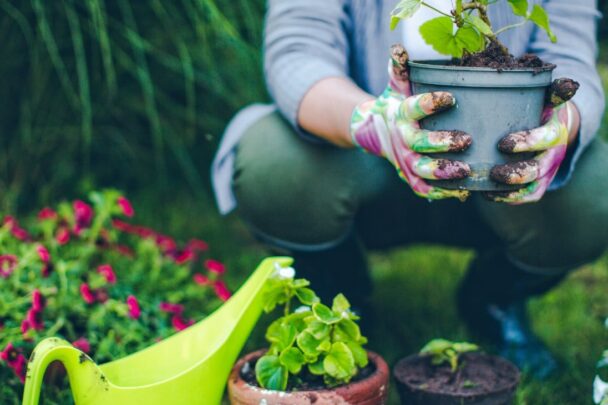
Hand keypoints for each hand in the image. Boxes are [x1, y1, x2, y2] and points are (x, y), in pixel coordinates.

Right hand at [350, 45, 471, 200]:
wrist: (374, 131)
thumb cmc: (396, 103)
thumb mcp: (397, 85)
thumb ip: (401, 69)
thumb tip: (399, 48)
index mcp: (401, 115)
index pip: (414, 108)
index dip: (431, 103)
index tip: (452, 97)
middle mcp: (402, 140)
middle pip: (419, 144)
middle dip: (442, 143)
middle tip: (466, 139)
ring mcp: (405, 161)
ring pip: (422, 170)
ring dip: (444, 172)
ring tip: (467, 169)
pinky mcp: (410, 177)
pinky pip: (424, 189)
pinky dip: (441, 192)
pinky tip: (462, 191)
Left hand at [486, 78, 579, 203]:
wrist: (553, 126)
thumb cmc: (541, 108)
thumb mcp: (547, 97)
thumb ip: (552, 91)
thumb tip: (567, 84)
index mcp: (555, 131)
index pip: (546, 139)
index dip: (527, 143)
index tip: (503, 144)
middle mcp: (553, 154)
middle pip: (538, 170)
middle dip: (516, 173)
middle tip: (493, 172)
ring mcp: (546, 172)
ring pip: (532, 188)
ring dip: (511, 190)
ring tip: (488, 185)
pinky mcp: (538, 183)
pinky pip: (526, 197)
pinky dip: (508, 199)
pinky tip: (487, 195)